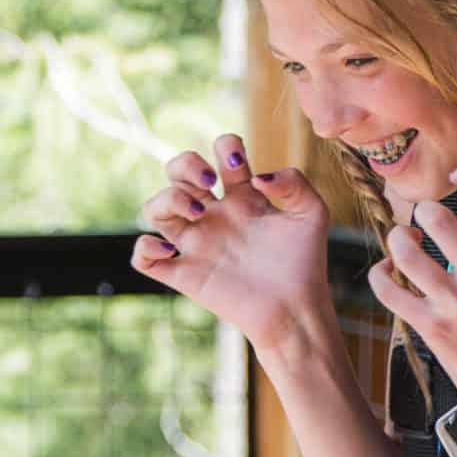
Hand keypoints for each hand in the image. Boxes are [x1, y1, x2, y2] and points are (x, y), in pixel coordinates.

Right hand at [130, 133, 331, 349]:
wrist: (295, 309)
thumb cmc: (305, 264)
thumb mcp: (313, 214)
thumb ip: (294, 182)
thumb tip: (256, 177)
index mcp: (242, 198)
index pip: (220, 153)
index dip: (224, 147)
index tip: (238, 167)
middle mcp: (215, 216)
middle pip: (178, 172)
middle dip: (185, 164)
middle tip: (210, 183)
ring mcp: (196, 244)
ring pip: (154, 208)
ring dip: (167, 199)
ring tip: (198, 213)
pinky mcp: (185, 274)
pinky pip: (143, 258)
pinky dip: (144, 249)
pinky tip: (169, 250)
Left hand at [363, 162, 456, 414]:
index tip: (456, 174)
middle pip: (439, 218)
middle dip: (421, 212)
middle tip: (420, 221)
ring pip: (407, 252)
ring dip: (397, 241)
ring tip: (402, 244)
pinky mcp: (433, 327)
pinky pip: (390, 290)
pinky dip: (380, 276)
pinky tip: (386, 272)